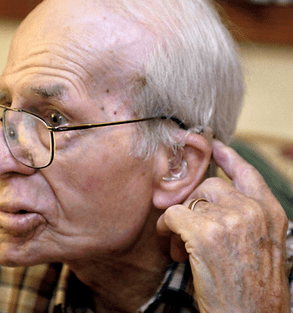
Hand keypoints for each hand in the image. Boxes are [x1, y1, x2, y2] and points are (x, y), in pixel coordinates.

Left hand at [157, 140, 289, 312]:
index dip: (228, 157)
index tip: (215, 147)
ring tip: (183, 247)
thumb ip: (244, 218)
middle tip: (188, 229)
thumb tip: (212, 201)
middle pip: (210, 186)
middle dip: (193, 204)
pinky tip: (173, 247)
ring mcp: (230, 220)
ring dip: (180, 223)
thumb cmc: (252, 289)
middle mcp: (252, 211)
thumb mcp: (261, 246)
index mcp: (270, 213)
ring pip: (189, 201)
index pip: (247, 172)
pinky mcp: (205, 234)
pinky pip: (173, 215)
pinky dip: (167, 229)